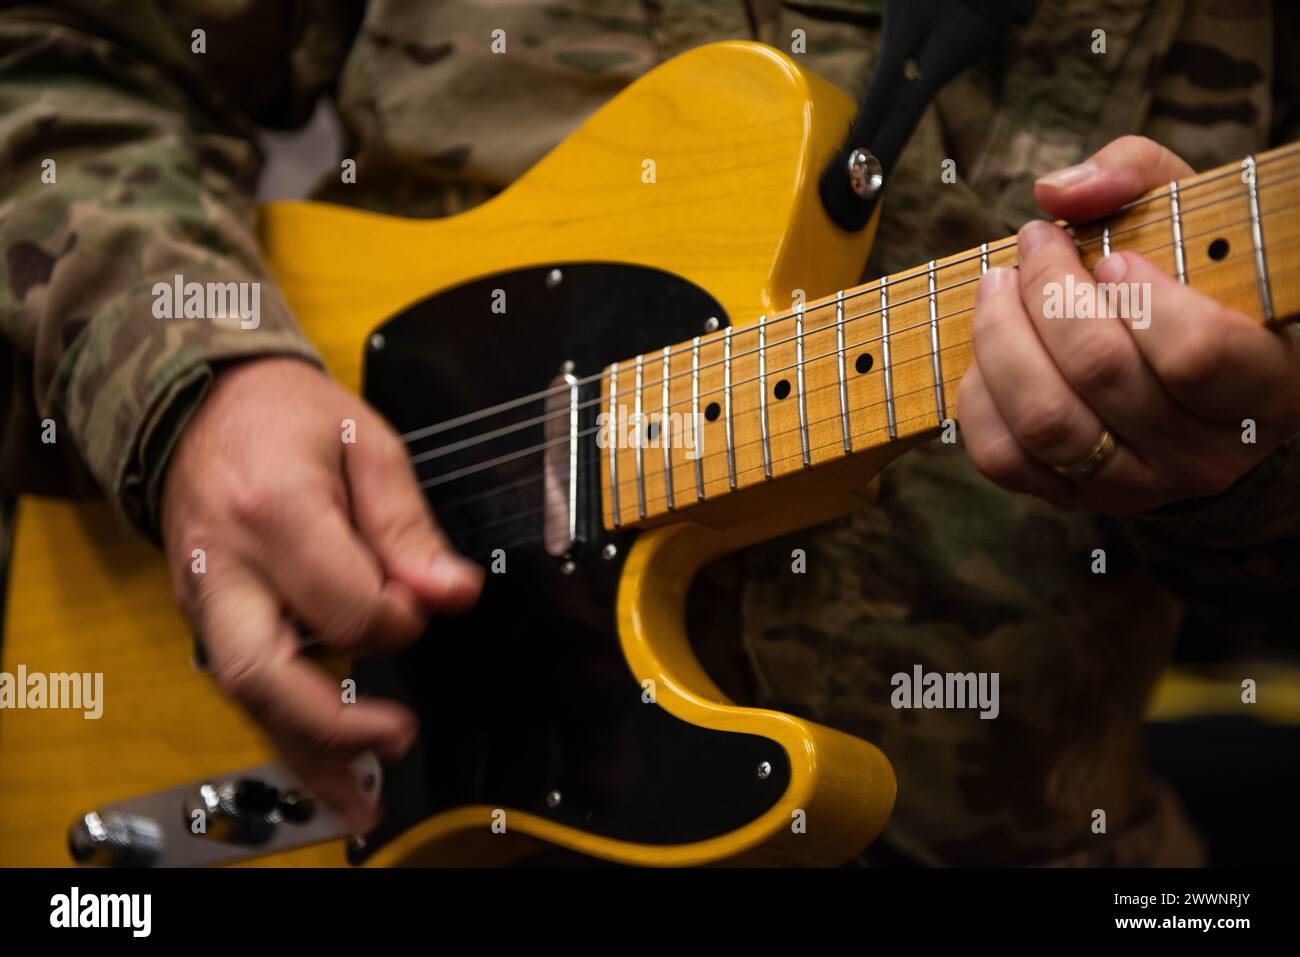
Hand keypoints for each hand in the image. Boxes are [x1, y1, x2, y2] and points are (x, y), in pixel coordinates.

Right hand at [160, 358, 483, 830]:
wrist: (199, 404)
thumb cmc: (289, 418)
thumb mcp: (367, 446)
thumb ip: (409, 526)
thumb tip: (453, 594)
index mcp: (272, 513)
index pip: (346, 604)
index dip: (398, 613)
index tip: (423, 595)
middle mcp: (226, 568)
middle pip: (266, 672)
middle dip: (335, 722)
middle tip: (400, 737)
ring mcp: (204, 599)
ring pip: (249, 697)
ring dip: (308, 756)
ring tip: (365, 803)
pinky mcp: (204, 617)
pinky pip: (245, 687)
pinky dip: (288, 736)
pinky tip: (330, 778)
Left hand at [957, 135, 1299, 512]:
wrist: (1192, 388)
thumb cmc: (1194, 285)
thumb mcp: (1194, 219)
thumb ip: (1138, 177)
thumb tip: (1056, 193)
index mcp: (1261, 388)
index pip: (1195, 354)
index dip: (1138, 296)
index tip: (1110, 256)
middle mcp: (1202, 453)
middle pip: (1100, 373)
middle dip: (1048, 292)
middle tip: (1035, 244)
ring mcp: (1133, 486)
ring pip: (1044, 418)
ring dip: (1001, 338)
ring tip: (996, 285)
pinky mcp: (1069, 498)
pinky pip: (1003, 457)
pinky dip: (979, 397)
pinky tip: (990, 353)